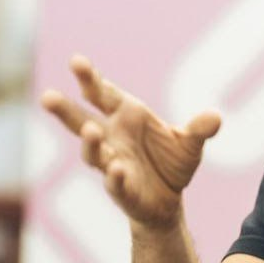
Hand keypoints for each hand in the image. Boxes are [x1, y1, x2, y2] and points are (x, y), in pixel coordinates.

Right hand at [41, 55, 220, 227]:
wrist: (170, 200)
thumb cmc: (172, 162)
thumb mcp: (190, 143)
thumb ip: (199, 129)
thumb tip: (216, 117)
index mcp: (127, 116)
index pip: (103, 94)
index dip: (89, 79)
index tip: (77, 62)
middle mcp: (113, 138)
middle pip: (81, 121)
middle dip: (66, 109)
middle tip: (47, 96)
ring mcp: (112, 163)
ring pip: (93, 153)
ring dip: (91, 143)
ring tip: (91, 131)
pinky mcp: (121, 189)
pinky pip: (115, 182)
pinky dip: (114, 175)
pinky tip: (116, 169)